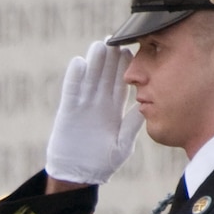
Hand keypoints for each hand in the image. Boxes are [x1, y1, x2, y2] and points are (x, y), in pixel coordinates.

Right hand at [46, 40, 142, 185]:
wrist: (78, 175)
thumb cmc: (102, 162)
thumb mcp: (123, 144)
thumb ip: (132, 124)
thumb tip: (146, 105)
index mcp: (114, 109)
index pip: (121, 82)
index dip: (125, 66)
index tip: (133, 49)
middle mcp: (98, 104)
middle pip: (105, 75)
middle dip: (110, 58)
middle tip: (115, 38)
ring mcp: (82, 107)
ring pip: (89, 79)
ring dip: (94, 62)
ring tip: (99, 45)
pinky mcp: (68, 112)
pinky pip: (71, 91)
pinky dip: (74, 78)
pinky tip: (78, 62)